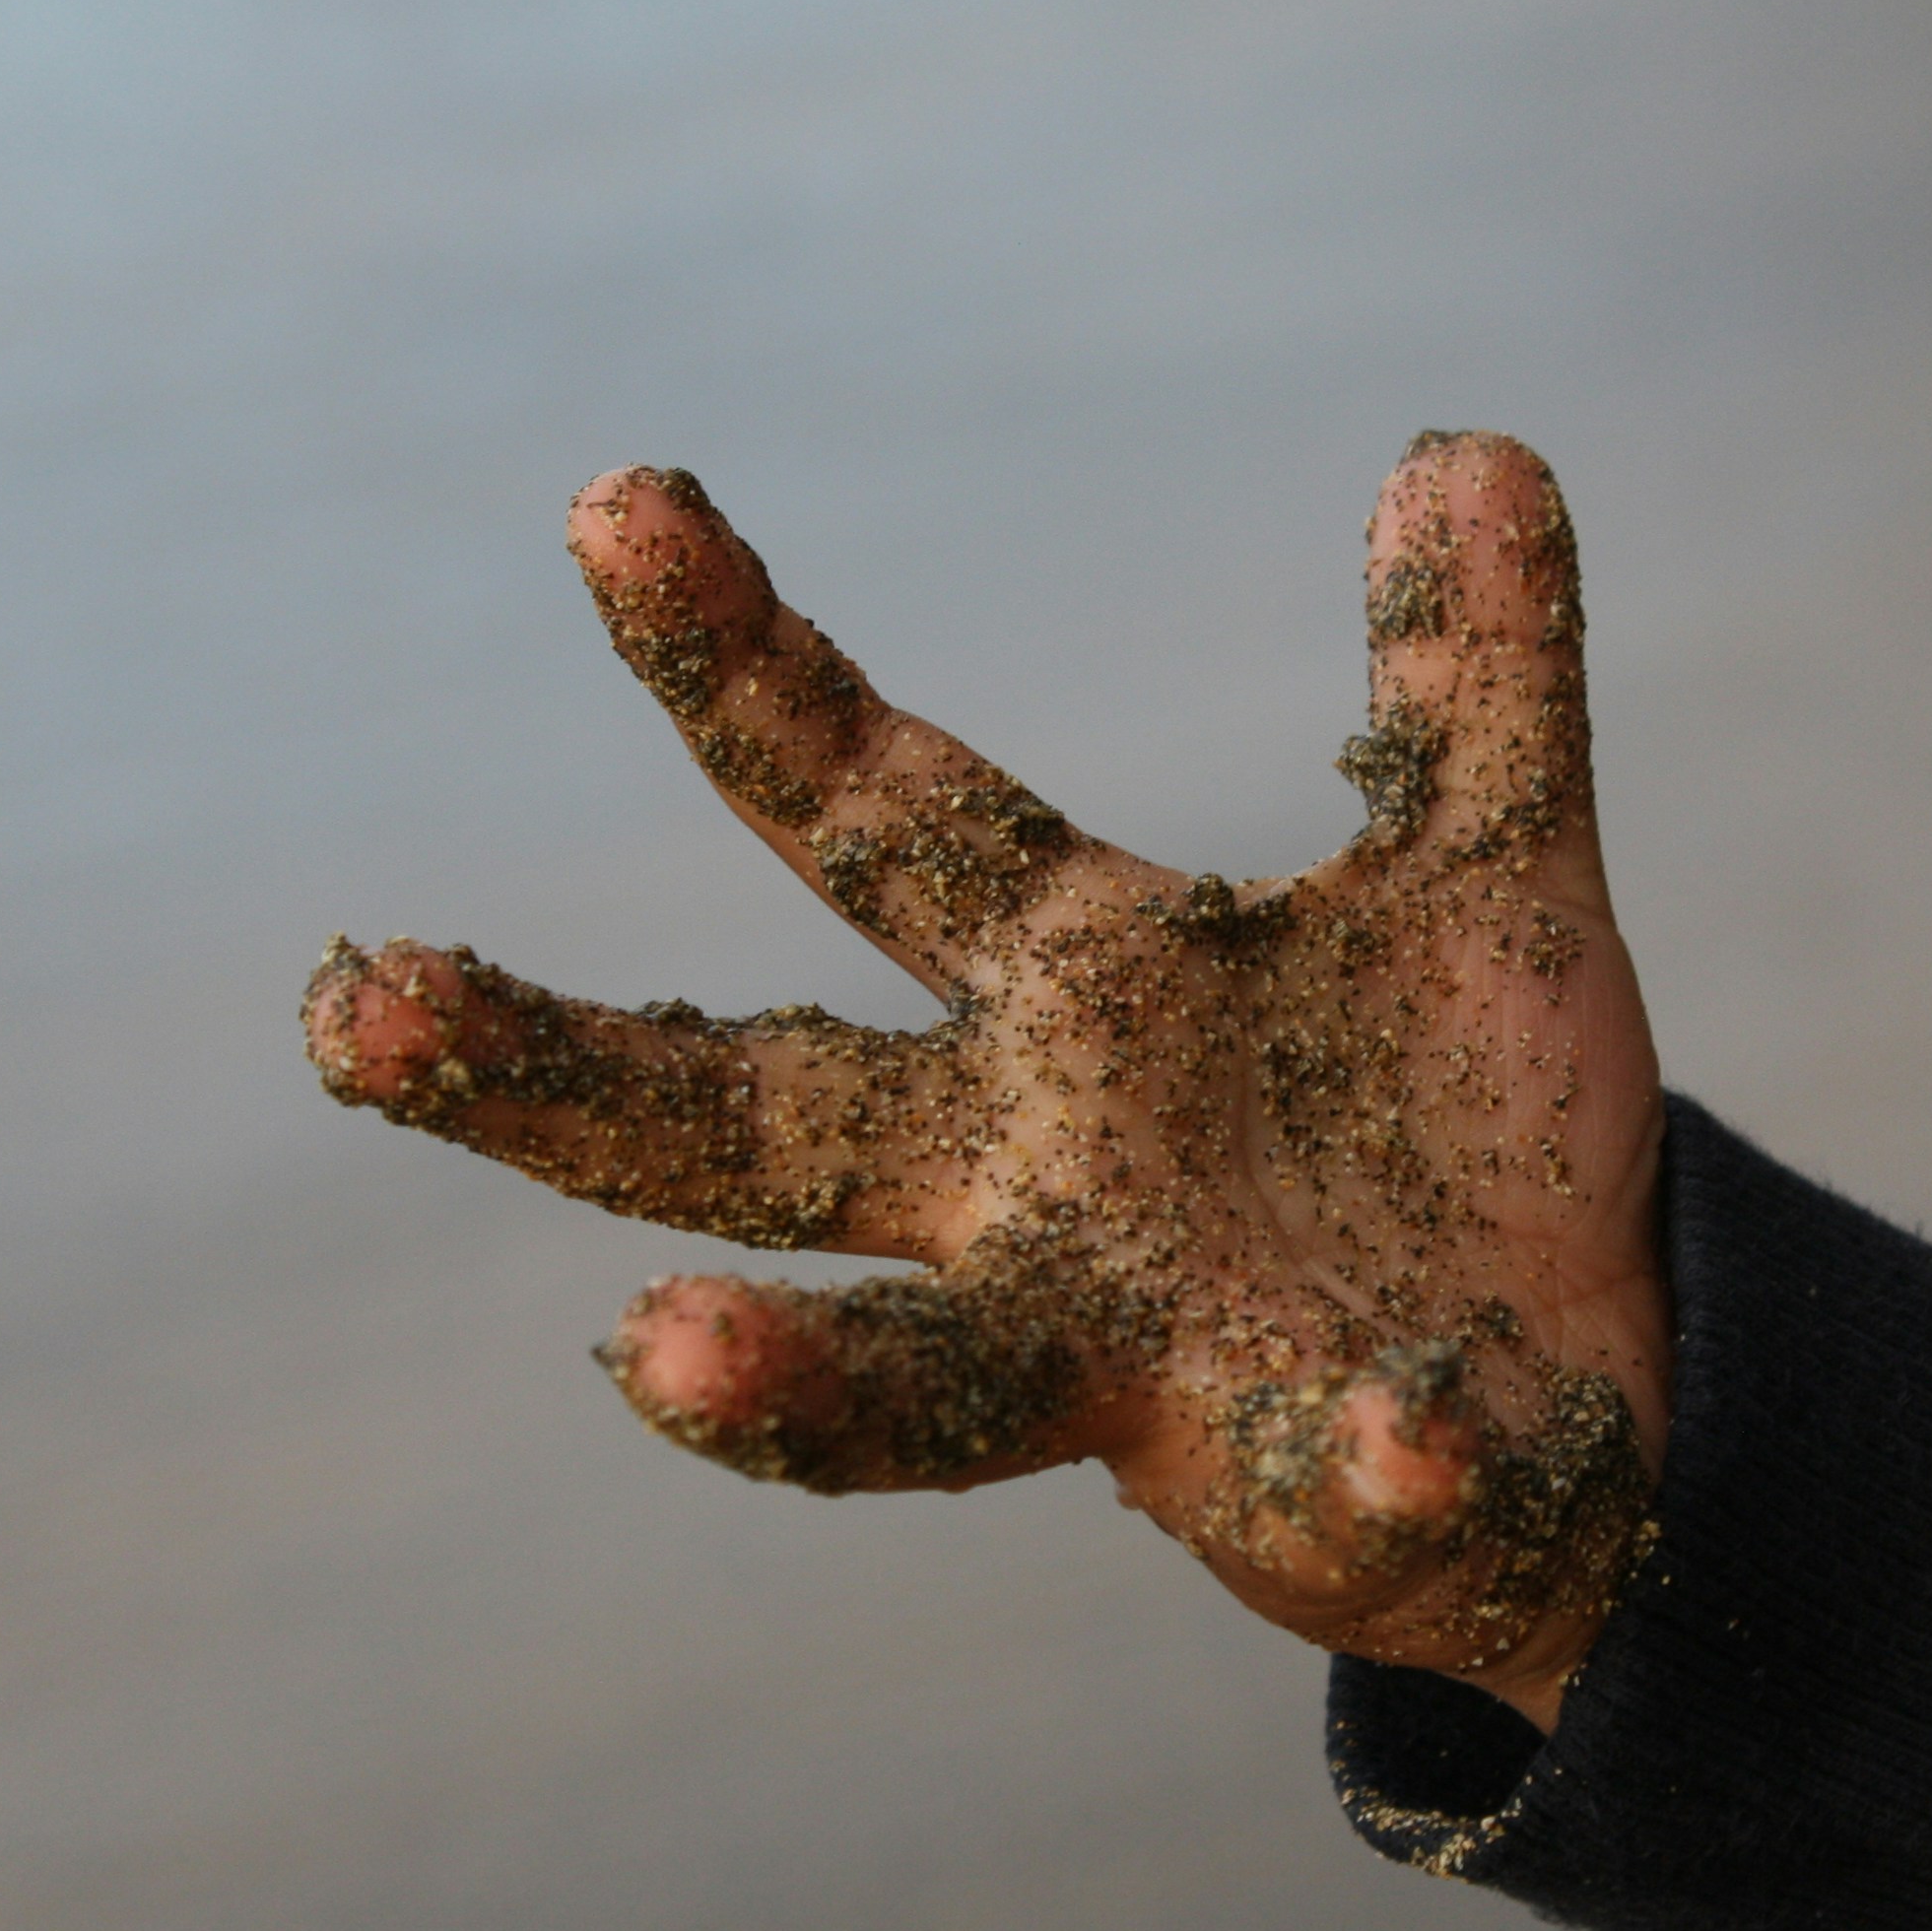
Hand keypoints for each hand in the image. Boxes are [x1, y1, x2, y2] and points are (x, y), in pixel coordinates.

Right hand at [304, 434, 1667, 1732]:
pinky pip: (1336, 1465)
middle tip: (351, 1001)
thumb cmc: (1455, 1124)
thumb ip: (1467, 688)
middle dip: (554, 1068)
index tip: (613, 504)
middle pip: (751, 1119)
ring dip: (781, 1381)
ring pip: (915, 1382)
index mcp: (1065, 988)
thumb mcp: (1484, 872)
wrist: (1580, 1375)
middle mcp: (1030, 1177)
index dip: (744, 665)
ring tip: (648, 1350)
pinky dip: (1376, 1452)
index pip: (867, 808)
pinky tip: (1409, 1436)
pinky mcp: (1288, 1484)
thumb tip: (1472, 447)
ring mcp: (1128, 1346)